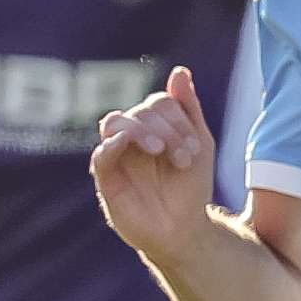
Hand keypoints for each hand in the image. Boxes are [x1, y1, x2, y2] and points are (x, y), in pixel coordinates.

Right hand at [89, 65, 218, 256]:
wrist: (185, 229)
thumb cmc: (190, 187)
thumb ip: (189, 107)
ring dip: (140, 131)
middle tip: (184, 157)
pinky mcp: (107, 179)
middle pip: (139, 111)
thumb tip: (179, 71)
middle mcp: (132, 136)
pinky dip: (112, 145)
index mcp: (154, 125)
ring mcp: (117, 156)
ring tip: (160, 151)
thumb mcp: (199, 144)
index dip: (177, 119)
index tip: (195, 148)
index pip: (158, 103)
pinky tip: (127, 145)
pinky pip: (101, 155)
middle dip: (166, 129)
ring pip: (116, 123)